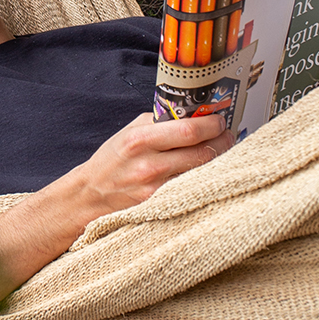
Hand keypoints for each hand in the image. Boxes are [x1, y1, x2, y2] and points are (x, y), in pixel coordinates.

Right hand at [64, 110, 234, 222]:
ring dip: (216, 159)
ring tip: (218, 150)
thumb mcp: (131, 131)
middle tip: (226, 135)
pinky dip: (203, 177)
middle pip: (202, 153)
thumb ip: (160, 122)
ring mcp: (157, 189)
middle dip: (221, 141)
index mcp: (140, 140)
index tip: (219, 120)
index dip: (211, 124)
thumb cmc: (112, 160)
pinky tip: (204, 170)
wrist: (92, 194)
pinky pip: (192, 187)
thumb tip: (193, 114)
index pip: (189, 130)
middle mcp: (150, 166)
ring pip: (202, 172)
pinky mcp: (161, 205)